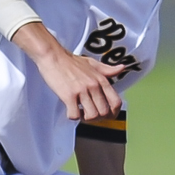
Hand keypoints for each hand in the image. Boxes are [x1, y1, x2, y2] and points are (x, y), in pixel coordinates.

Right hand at [12, 21, 126, 121]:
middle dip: (98, 118)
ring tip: (80, 112)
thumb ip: (108, 69)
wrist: (53, 56)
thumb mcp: (93, 63)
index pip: (116, 102)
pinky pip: (75, 115)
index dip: (114, 113)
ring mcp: (82, 91)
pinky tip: (71, 110)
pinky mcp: (69, 95)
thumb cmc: (71, 61)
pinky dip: (73, 116)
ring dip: (86, 118)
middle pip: (104, 112)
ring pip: (92, 115)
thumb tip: (122, 68)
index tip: (107, 115)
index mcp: (102, 80)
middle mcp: (94, 85)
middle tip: (90, 114)